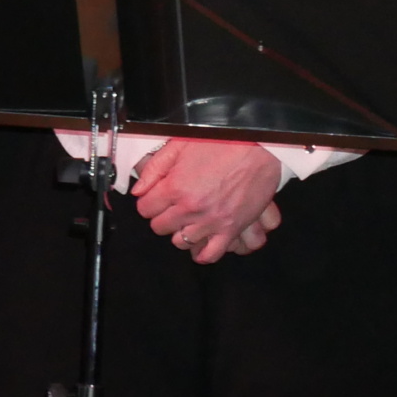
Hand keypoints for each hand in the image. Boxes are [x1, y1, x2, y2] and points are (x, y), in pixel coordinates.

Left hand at [131, 139, 285, 262]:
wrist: (258, 148)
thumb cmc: (220, 143)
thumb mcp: (179, 146)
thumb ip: (154, 169)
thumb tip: (138, 190)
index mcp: (175, 187)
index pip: (145, 209)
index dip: (148, 202)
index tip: (155, 198)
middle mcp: (190, 208)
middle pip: (160, 227)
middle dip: (161, 216)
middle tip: (170, 207)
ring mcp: (211, 221)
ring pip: (180, 242)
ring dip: (180, 232)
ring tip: (186, 220)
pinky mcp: (231, 229)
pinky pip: (211, 254)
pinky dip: (202, 252)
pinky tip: (200, 242)